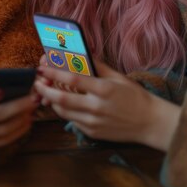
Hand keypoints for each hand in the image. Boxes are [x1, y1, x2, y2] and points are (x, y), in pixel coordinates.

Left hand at [35, 61, 180, 151]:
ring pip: (64, 112)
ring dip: (52, 101)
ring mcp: (94, 122)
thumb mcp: (118, 77)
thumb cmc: (135, 97)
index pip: (73, 79)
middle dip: (45, 90)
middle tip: (37, 83)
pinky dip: (64, 112)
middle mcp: (97, 107)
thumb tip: (82, 53)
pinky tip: (63, 103)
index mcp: (104, 89)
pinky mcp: (92, 133)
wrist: (149, 122)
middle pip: (62, 99)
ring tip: (47, 92)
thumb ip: (98, 66)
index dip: (54, 73)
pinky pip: (72, 121)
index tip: (42, 67)